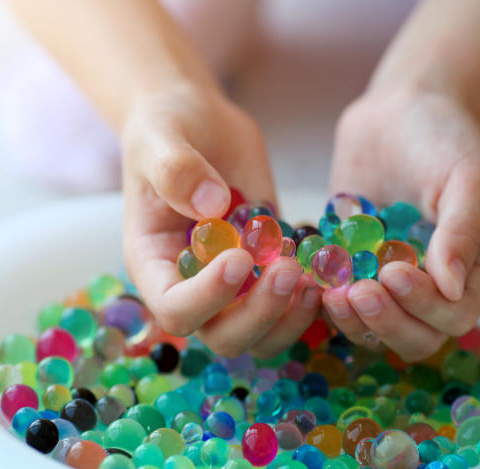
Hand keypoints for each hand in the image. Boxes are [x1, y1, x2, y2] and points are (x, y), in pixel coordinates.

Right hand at [122, 85, 320, 357]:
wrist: (200, 123)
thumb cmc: (168, 128)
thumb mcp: (162, 138)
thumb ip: (177, 170)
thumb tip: (211, 207)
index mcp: (155, 264)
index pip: (175, 308)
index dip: (208, 296)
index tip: (239, 257)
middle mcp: (194, 284)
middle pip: (224, 335)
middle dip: (259, 313)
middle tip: (288, 269)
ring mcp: (234, 282)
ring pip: (262, 334)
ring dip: (290, 317)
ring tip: (312, 278)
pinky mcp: (266, 267)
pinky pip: (289, 306)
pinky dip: (310, 299)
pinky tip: (324, 269)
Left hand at [324, 89, 479, 360]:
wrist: (400, 108)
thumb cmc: (445, 139)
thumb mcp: (468, 179)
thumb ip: (462, 234)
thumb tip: (451, 290)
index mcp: (471, 271)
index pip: (454, 316)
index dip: (424, 306)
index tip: (395, 271)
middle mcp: (432, 284)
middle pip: (415, 336)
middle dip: (386, 322)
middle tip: (357, 292)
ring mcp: (389, 279)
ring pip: (374, 327)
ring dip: (352, 320)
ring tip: (331, 293)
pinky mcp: (353, 265)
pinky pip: (340, 299)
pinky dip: (323, 299)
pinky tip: (308, 281)